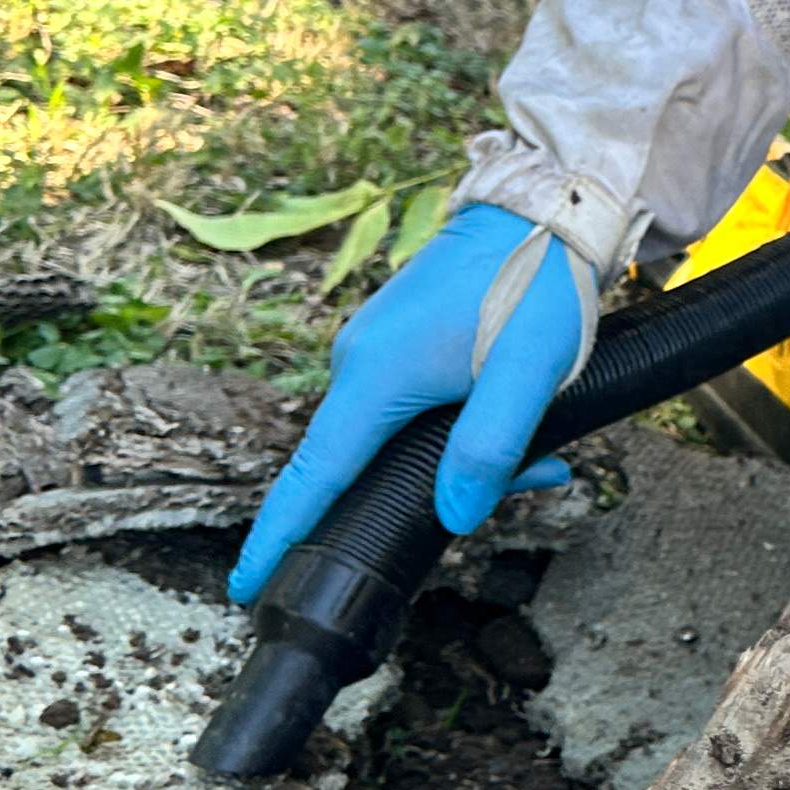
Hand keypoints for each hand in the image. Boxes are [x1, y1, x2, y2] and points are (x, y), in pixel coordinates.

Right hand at [228, 204, 590, 605]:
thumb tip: (450, 517)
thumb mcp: (529, 376)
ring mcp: (373, 345)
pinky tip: (524, 417)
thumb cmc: (536, 284)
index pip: (314, 476)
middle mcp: (358, 360)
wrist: (546, 205)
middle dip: (436, 491)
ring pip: (401, 433)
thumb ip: (489, 450)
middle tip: (532, 477)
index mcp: (375, 376)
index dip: (280, 536)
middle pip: (370, 462)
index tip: (243, 584)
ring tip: (546, 448)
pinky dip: (461, 421)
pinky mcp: (396, 336)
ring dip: (465, 452)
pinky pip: (412, 402)